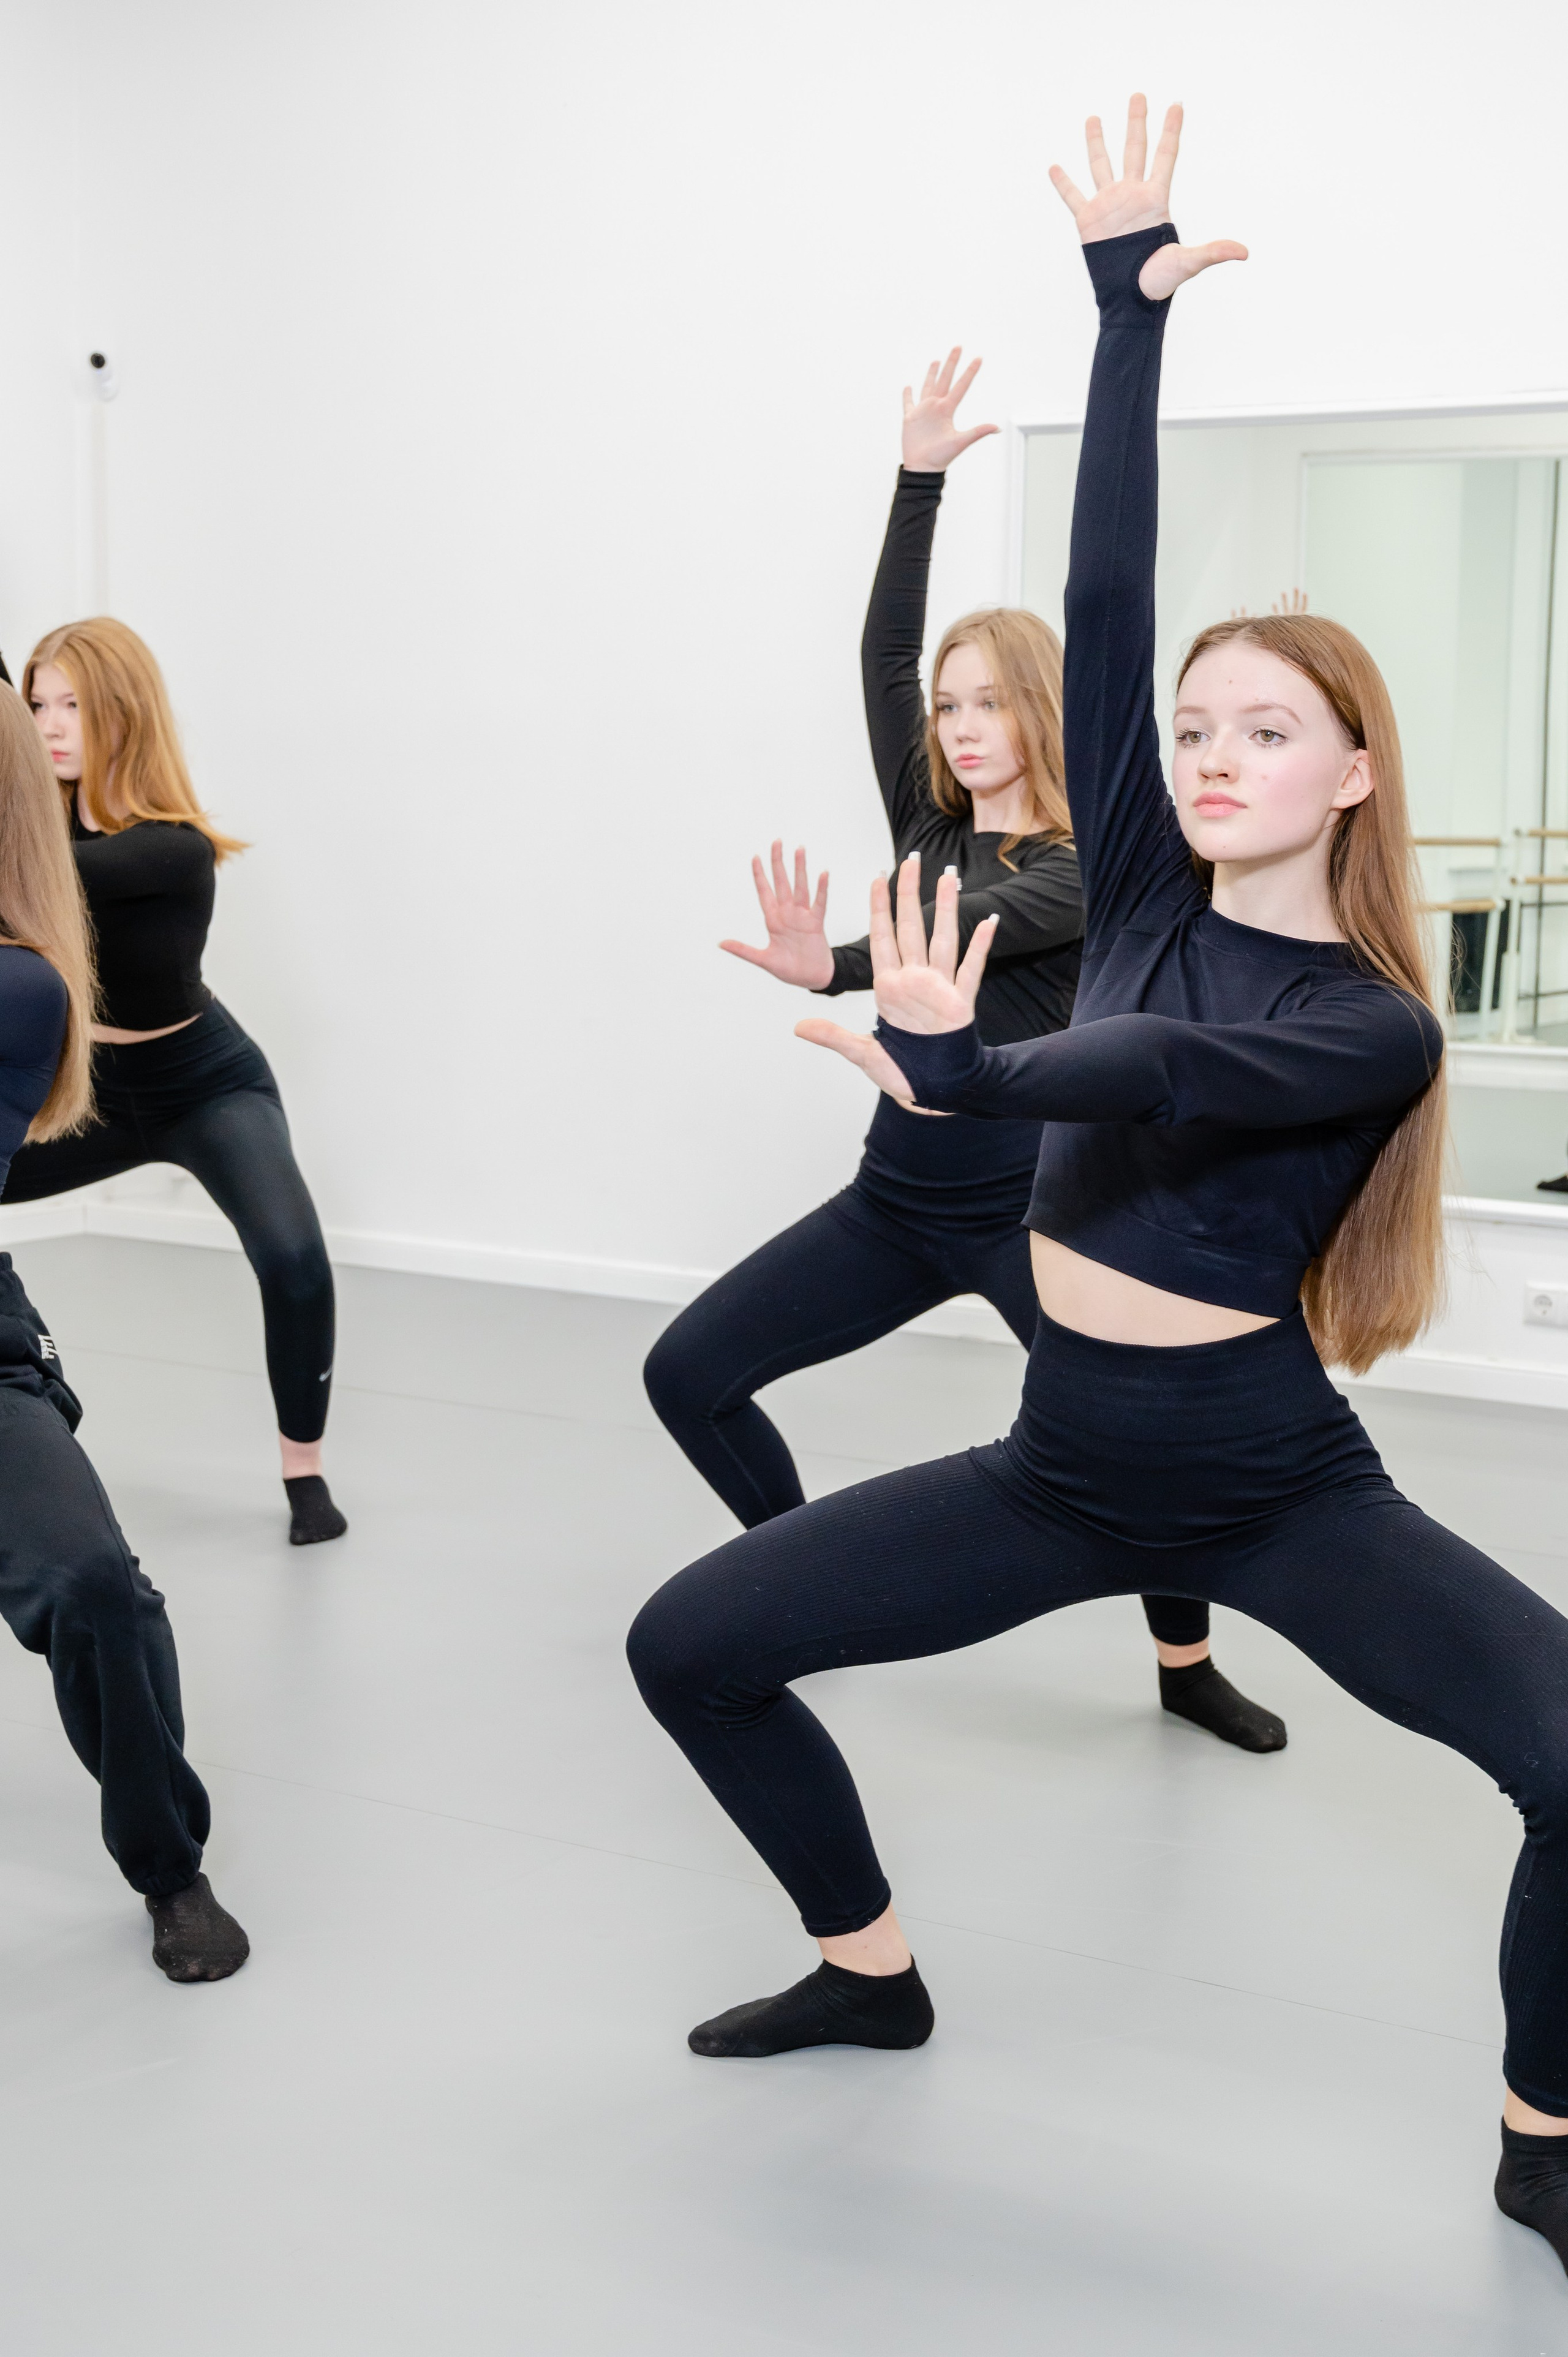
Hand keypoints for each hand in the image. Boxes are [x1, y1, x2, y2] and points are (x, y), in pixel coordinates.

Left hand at [720, 840, 834, 990]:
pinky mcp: (816, 923)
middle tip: (776, 842)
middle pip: (781, 882)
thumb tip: (721, 943)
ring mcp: (802, 917)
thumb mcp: (763, 960)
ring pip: (800, 887)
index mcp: (773, 920)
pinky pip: (819, 903)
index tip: (754, 857)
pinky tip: (822, 873)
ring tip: (799, 849)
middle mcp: (787, 914)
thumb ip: (743, 950)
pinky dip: (821, 889)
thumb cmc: (789, 969)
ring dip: (799, 869)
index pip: (764, 892)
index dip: (759, 875)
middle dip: (778, 863)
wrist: (811, 979)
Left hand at [794, 854, 997, 1099]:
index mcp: (888, 988)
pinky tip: (988, 921)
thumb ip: (832, 1037)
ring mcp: (938, 989)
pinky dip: (980, 946)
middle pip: (911, 928)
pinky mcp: (960, 1002)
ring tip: (948, 877)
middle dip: (910, 894)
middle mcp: (913, 981)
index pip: (881, 938)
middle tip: (911, 860)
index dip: (878, 908)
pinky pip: (971, 969)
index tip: (876, 879)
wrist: (931, 1090)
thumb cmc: (900, 1072)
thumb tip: (798, 1027)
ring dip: (946, 908)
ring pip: (942, 939)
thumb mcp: (861, 1054)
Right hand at [901, 349, 998, 473]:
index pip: (961, 386)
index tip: (979, 358)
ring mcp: (924, 412)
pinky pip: (908, 404)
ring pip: (928, 387)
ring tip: (937, 360)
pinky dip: (907, 395)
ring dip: (932, 374)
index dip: (969, 372)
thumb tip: (997, 428)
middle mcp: (937, 407)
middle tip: (958, 346)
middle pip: (945, 380)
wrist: (923, 468)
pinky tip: (908, 387)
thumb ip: (978, 432)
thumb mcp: (961, 442)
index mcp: (948, 410)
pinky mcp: (910, 419)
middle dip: (951, 363)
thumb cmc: (941, 457)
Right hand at [1048, 95, 1245, 300]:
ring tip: (1093, 118)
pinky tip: (1055, 167)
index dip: (1171, 130)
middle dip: (1136, 122)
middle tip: (1138, 95)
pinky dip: (1063, 183)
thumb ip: (1211, 251)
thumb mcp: (1186, 263)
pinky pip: (1074, 196)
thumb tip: (1244, 252)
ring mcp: (1109, 206)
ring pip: (1101, 165)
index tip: (1176, 104)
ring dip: (1096, 141)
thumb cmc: (1158, 283)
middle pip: (1134, 150)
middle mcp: (1132, 196)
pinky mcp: (1088, 221)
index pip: (1165, 156)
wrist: (1129, 301)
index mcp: (1155, 200)